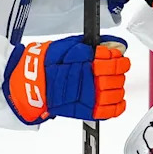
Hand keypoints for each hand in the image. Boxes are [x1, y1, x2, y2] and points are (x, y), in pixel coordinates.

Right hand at [3, 35, 130, 124]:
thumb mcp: (70, 45)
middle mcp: (88, 79)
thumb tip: (112, 43)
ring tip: (114, 81)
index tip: (116, 54)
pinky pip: (110, 111)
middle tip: (117, 67)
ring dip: (119, 85)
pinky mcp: (88, 111)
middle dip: (119, 70)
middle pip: (117, 74)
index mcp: (85, 61)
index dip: (117, 56)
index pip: (113, 58)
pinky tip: (117, 98)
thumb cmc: (48, 64)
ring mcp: (89, 96)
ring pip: (117, 91)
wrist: (33, 84)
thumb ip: (92, 44)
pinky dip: (118, 105)